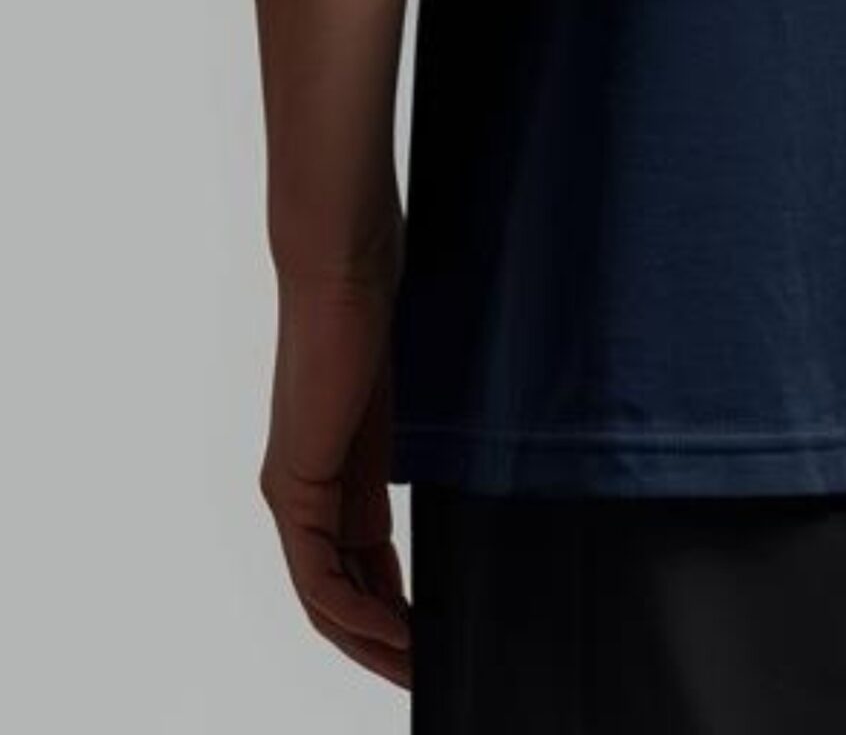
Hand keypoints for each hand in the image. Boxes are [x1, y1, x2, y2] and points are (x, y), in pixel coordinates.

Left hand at [260, 268, 412, 687]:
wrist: (343, 265)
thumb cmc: (374, 306)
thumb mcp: (402, 389)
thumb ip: (410, 433)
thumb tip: (454, 453)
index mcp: (335, 472)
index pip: (358, 565)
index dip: (392, 610)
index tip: (432, 639)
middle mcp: (305, 490)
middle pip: (337, 594)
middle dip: (380, 642)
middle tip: (424, 674)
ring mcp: (296, 488)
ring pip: (323, 596)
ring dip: (366, 641)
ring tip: (413, 669)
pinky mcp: (296, 482)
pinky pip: (318, 574)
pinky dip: (354, 611)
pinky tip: (391, 629)